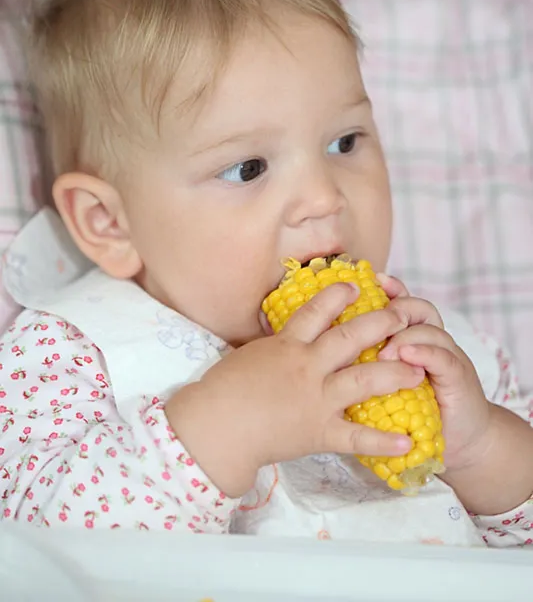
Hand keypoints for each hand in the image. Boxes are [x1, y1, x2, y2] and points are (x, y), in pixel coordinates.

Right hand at [166, 282, 424, 497]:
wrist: (216, 427)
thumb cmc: (223, 388)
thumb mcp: (248, 354)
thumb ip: (274, 345)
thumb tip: (285, 334)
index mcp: (287, 345)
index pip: (316, 312)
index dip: (338, 296)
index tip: (356, 285)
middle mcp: (307, 366)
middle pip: (350, 338)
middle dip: (380, 324)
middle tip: (403, 316)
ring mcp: (316, 399)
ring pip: (363, 380)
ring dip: (394, 373)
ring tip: (419, 371)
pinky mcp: (319, 431)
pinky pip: (356, 437)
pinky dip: (382, 441)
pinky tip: (407, 441)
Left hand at [376, 274, 490, 471]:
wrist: (459, 437)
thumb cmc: (414, 410)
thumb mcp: (385, 382)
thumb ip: (368, 360)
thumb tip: (328, 344)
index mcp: (411, 337)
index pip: (402, 302)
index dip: (391, 288)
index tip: (374, 279)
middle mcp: (431, 340)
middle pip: (417, 308)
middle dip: (397, 307)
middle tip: (374, 322)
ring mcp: (446, 356)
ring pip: (429, 329)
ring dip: (404, 336)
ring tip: (384, 352)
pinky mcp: (459, 378)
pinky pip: (443, 358)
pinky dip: (425, 353)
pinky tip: (408, 358)